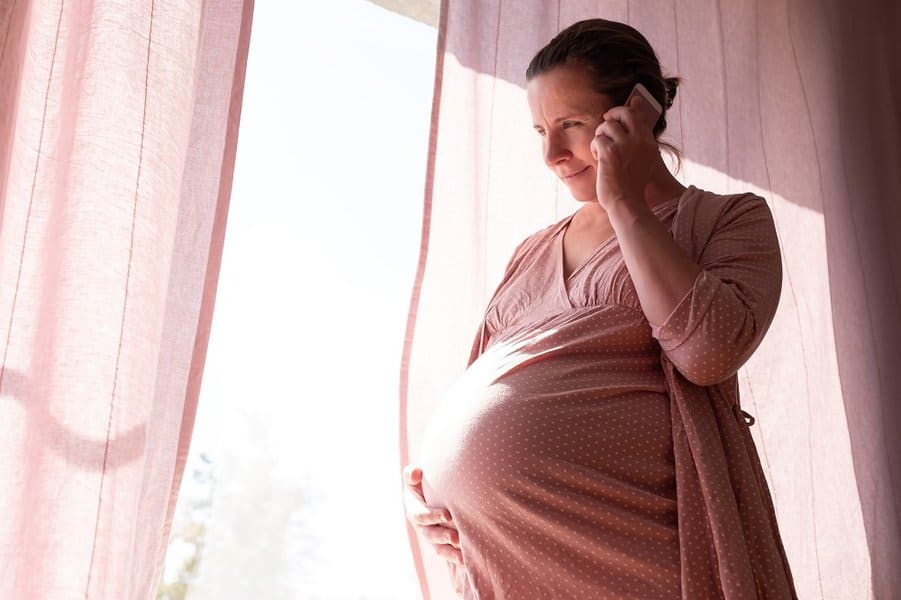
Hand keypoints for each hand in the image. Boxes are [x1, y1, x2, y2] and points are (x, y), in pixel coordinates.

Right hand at [402, 465, 462, 565]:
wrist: (431, 496)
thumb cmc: (423, 485)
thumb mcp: (415, 479)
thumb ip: (412, 475)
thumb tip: (416, 472)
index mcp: (414, 511)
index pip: (421, 516)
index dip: (432, 516)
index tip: (448, 515)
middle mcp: (422, 527)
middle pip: (430, 535)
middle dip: (443, 537)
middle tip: (456, 538)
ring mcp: (432, 538)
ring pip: (439, 548)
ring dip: (449, 552)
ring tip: (462, 553)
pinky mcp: (441, 546)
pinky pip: (447, 554)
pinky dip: (455, 558)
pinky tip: (466, 560)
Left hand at [590, 94, 658, 210]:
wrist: (625, 202)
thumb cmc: (632, 185)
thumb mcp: (643, 162)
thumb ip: (640, 142)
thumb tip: (634, 128)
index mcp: (649, 142)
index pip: (640, 114)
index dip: (631, 106)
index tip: (630, 103)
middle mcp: (639, 140)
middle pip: (624, 112)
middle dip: (612, 114)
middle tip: (606, 120)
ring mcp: (625, 145)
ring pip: (607, 125)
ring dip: (600, 135)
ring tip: (600, 149)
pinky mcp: (610, 152)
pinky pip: (598, 139)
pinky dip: (595, 148)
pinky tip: (597, 158)